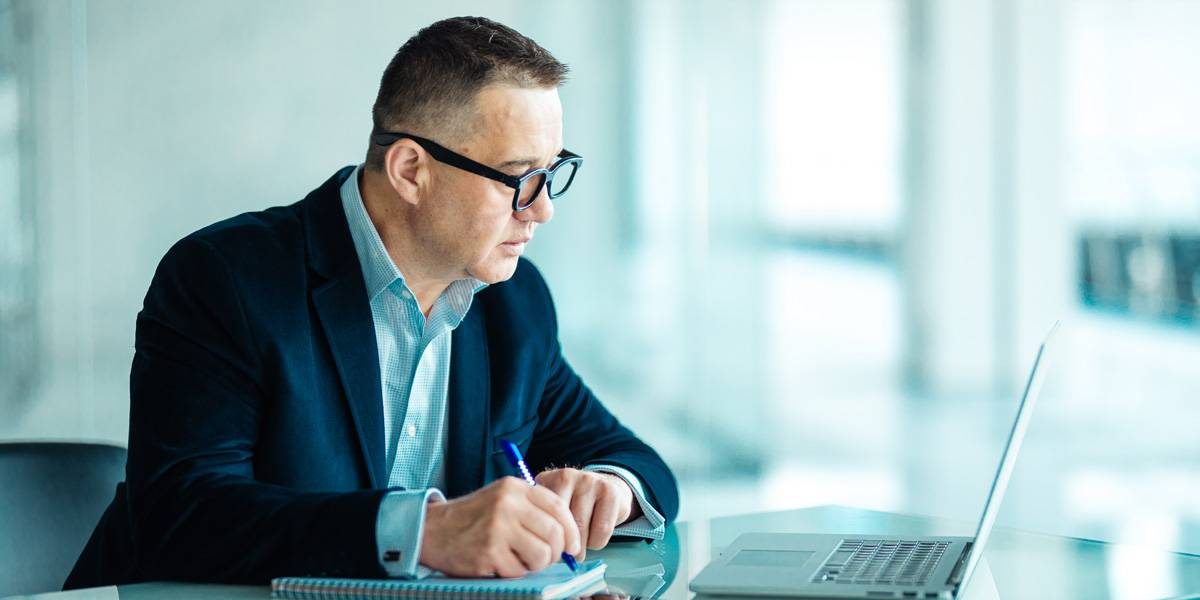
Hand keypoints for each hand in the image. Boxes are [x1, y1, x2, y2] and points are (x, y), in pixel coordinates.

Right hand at [419, 476, 581, 577]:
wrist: (432, 530)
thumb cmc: (473, 518)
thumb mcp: (502, 499)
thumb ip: (533, 510)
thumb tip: (569, 537)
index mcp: (515, 488)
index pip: (558, 508)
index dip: (571, 530)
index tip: (572, 545)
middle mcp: (507, 504)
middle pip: (555, 534)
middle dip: (556, 552)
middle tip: (546, 558)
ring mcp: (497, 528)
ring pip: (542, 555)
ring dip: (536, 565)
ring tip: (519, 559)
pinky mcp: (488, 553)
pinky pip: (519, 571)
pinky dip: (514, 573)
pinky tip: (500, 563)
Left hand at [535, 468, 639, 558]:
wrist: (607, 484)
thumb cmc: (575, 504)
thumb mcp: (553, 508)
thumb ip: (545, 523)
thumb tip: (544, 555)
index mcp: (546, 480)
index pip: (541, 519)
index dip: (547, 540)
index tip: (552, 549)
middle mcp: (566, 476)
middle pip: (562, 526)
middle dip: (566, 547)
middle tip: (569, 553)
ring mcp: (589, 482)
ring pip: (582, 531)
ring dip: (584, 546)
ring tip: (583, 541)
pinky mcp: (611, 492)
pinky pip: (602, 530)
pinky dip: (599, 541)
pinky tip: (596, 534)